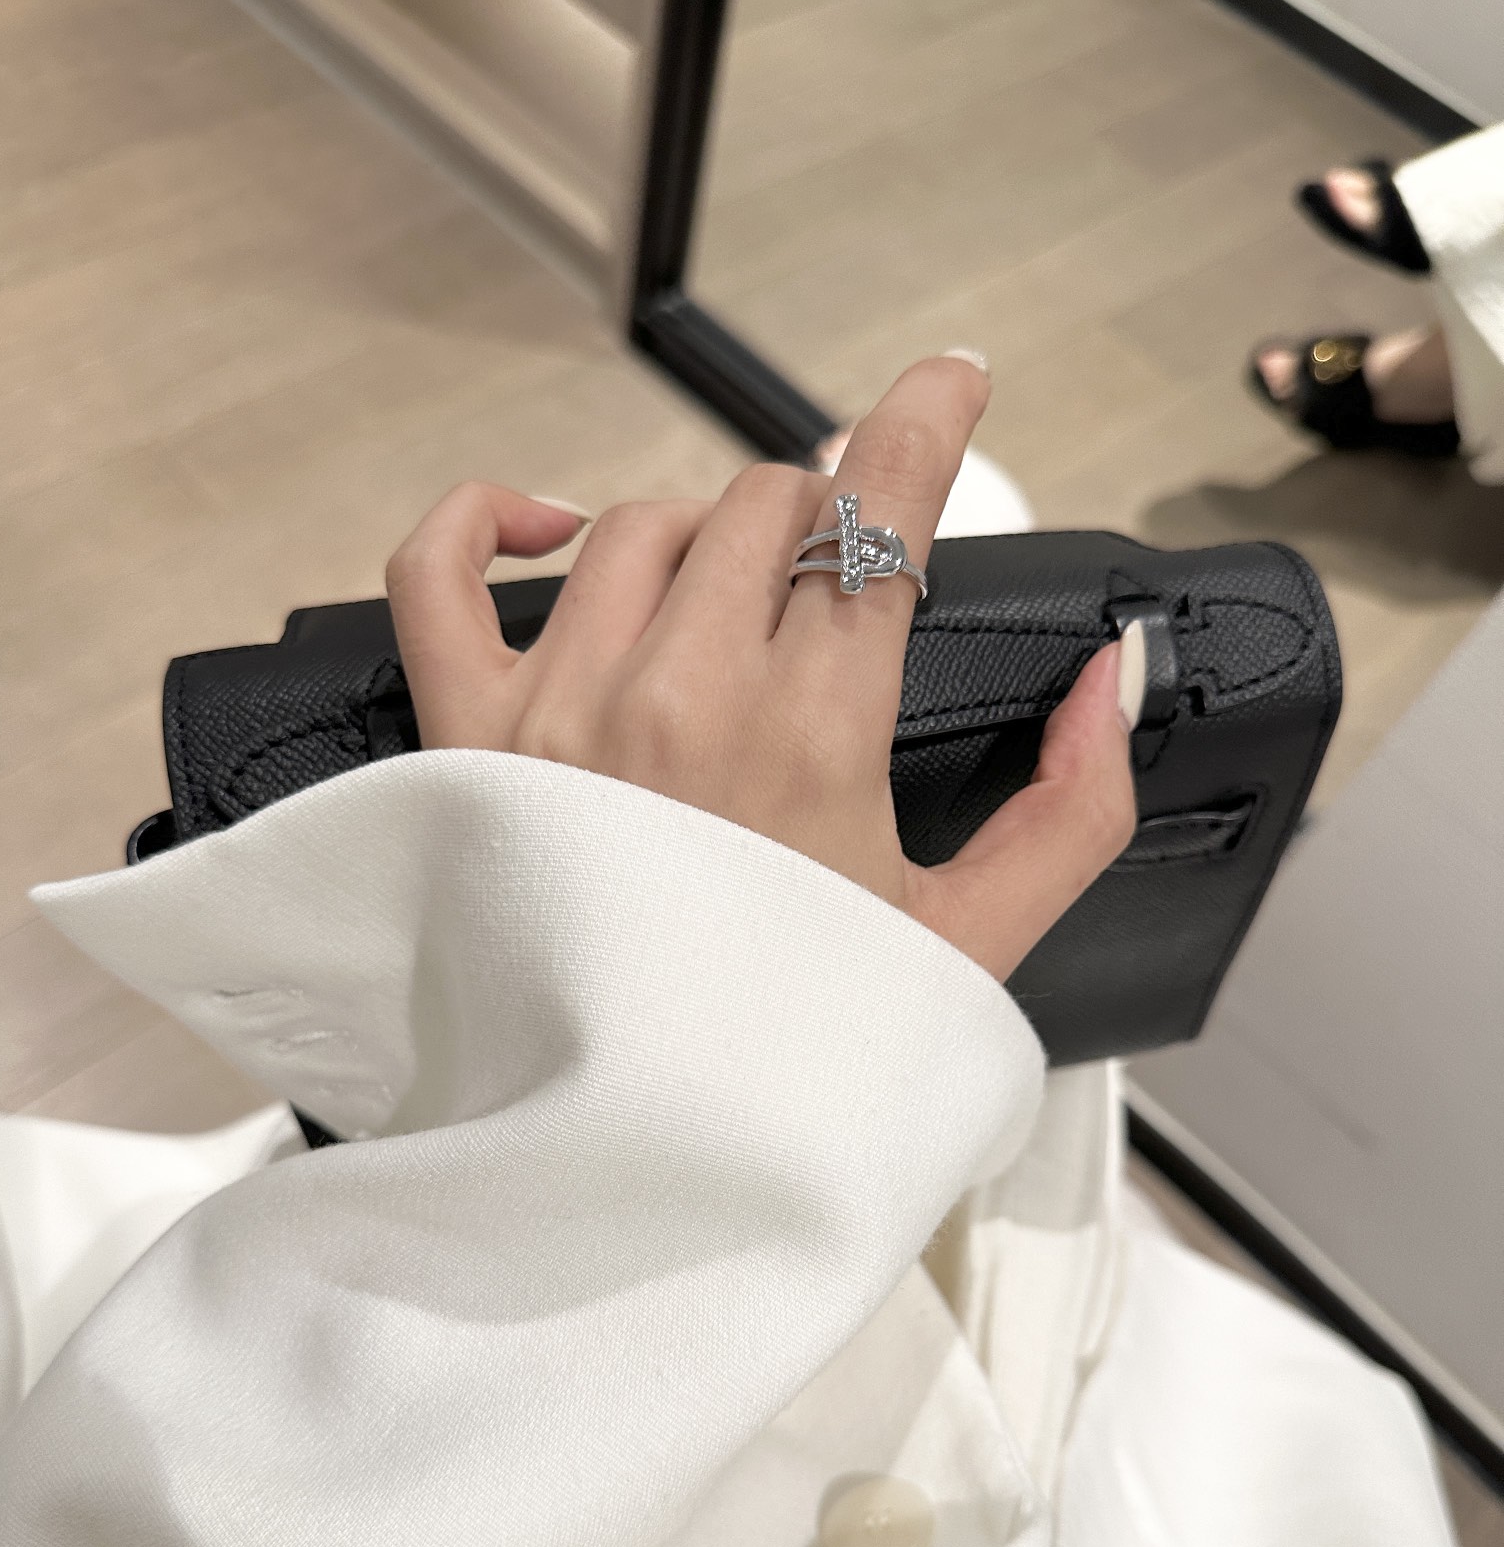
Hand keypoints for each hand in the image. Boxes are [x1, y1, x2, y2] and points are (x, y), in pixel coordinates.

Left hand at [385, 357, 1136, 983]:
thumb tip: (1108, 681)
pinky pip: (439, 568)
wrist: (634, 1164)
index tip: (948, 383)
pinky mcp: (463, 740)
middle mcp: (679, 699)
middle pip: (764, 507)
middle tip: (833, 586)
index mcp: (812, 737)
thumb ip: (1069, 809)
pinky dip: (482, 520)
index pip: (882, 519)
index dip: (926, 424)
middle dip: (818, 520)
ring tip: (725, 603)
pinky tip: (541, 527)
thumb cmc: (790, 1057)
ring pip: (638, 522)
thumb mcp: (973, 946)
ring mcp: (559, 711)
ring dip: (700, 535)